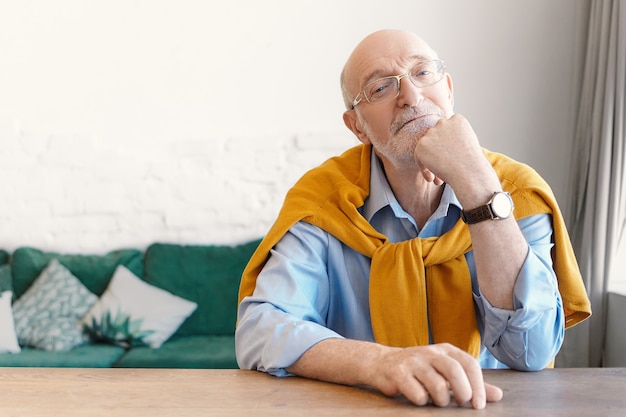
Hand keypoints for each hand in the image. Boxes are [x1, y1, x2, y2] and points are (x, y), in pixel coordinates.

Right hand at [371, 343, 502, 408]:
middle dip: (463, 391)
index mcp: (445, 350)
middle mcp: (430, 352)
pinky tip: (417, 397)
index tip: (479, 405)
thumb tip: (498, 395)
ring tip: (436, 401)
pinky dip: (420, 401)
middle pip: (454, 370)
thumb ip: (470, 383)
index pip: (469, 364)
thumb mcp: (446, 373)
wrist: (383, 363)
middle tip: (462, 404)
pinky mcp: (397, 371)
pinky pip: (416, 393)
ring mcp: (413, 360)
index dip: (478, 385)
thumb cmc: (420, 370)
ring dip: (440, 400)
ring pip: (436, 384)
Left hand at [414, 114, 497, 194]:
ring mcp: (431, 132)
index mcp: (457, 119)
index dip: (446, 145)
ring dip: (430, 160)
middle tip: (443, 168)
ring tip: (437, 177)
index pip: (446, 130)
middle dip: (438, 153)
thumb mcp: (467, 144)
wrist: (469, 172)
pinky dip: (424, 168)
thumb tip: (441, 141)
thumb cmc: (472, 163)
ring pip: (426, 148)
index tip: (451, 158)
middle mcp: (443, 122)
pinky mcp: (421, 144)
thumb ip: (454, 138)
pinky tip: (431, 179)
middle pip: (435, 137)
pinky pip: (418, 156)